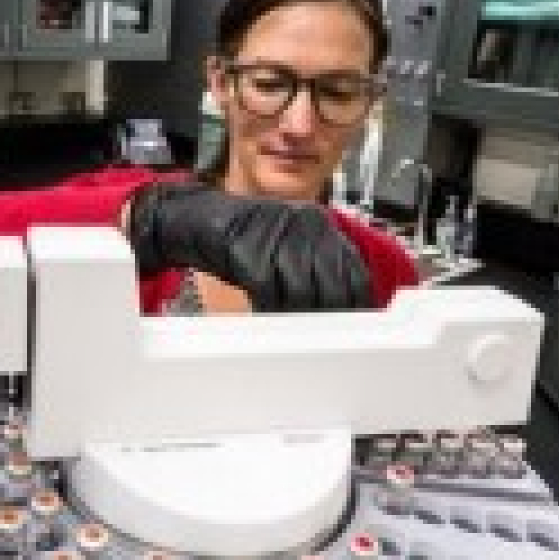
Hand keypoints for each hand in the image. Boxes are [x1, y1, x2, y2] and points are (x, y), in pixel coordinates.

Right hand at [125, 182, 370, 310]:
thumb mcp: (290, 250)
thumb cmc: (247, 242)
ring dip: (296, 317)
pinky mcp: (247, 246)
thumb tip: (341, 311)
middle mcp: (305, 224)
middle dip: (328, 317)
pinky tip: (265, 314)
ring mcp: (277, 233)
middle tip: (322, 339)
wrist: (201, 220)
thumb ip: (318, 273)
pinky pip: (266, 288)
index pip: (355, 273)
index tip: (354, 330)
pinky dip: (267, 308)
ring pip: (300, 290)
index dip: (357, 306)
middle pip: (331, 284)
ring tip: (291, 332)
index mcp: (321, 226)